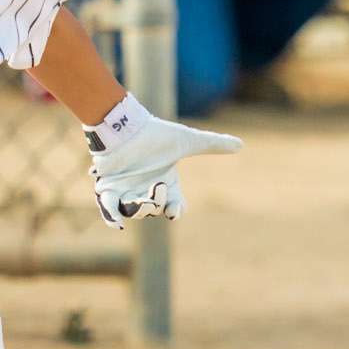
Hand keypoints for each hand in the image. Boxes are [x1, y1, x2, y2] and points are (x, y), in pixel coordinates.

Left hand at [85, 96, 241, 228]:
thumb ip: (212, 145)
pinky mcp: (109, 186)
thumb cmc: (157, 133)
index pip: (173, 205)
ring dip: (138, 210)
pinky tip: (116, 224)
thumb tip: (240, 145)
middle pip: (153, 209)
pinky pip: (108, 207)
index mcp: (165, 182)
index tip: (175, 210)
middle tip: (158, 189)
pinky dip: (111, 216)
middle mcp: (146, 189)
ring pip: (132, 210)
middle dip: (156, 205)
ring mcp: (126, 189)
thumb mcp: (188, 141)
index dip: (175, 210)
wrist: (128, 124)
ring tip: (142, 201)